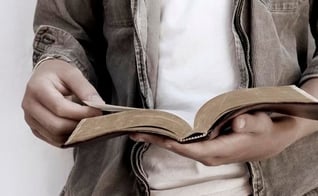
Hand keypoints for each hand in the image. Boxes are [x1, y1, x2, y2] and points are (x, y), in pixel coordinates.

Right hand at [22, 59, 103, 146]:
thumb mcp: (73, 73)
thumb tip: (97, 105)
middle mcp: (30, 106)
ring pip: (56, 137)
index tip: (97, 111)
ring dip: (75, 133)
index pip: (60, 108)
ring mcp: (31, 120)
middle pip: (57, 126)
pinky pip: (55, 140)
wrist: (46, 76)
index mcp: (37, 89)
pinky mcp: (36, 129)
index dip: (81, 113)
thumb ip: (86, 89)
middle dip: (79, 125)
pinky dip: (69, 137)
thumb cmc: (58, 74)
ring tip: (87, 123)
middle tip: (94, 120)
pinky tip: (79, 128)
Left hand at [130, 112, 301, 165]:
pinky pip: (184, 144)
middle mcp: (208, 155)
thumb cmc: (263, 130)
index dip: (168, 141)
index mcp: (218, 151)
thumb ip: (249, 123)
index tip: (150, 134)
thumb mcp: (260, 124)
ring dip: (160, 139)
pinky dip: (169, 137)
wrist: (271, 140)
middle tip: (133, 131)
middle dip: (156, 140)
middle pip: (177, 149)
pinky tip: (159, 130)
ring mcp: (206, 153)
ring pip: (178, 147)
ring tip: (139, 130)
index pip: (187, 148)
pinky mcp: (206, 148)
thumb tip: (238, 121)